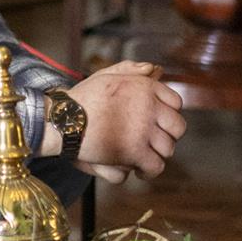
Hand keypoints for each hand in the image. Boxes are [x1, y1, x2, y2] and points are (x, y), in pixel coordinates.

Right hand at [63, 60, 185, 179]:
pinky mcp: (134, 152)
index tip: (159, 123)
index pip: (176, 102)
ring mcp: (143, 130)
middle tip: (156, 142)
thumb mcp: (106, 75)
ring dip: (159, 155)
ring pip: (168, 149)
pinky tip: (141, 171)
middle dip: (169, 136)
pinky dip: (150, 171)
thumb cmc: (83, 98)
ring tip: (147, 158)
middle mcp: (149, 107)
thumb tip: (154, 69)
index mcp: (145, 87)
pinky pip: (155, 166)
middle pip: (177, 127)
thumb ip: (130, 70)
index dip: (168, 115)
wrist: (64, 119)